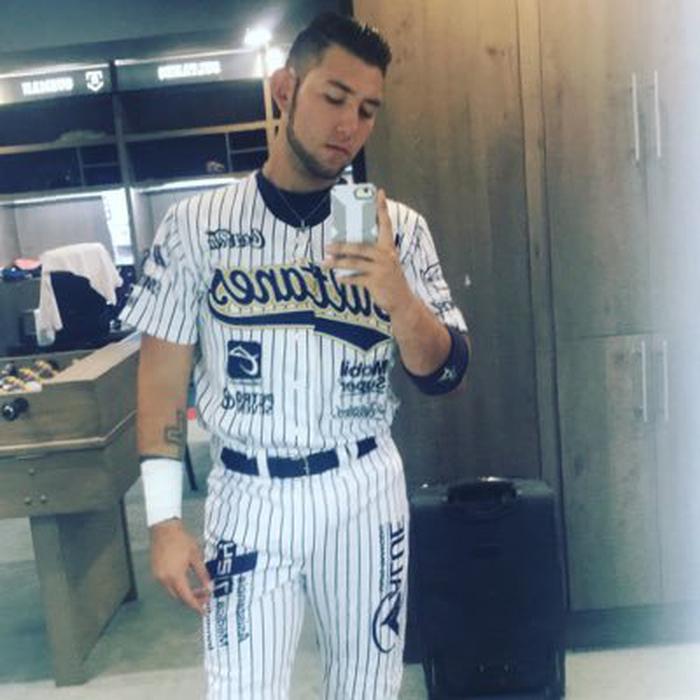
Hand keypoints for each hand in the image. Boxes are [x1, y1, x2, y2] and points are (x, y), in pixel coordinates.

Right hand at [150, 519, 211, 614]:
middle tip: (204, 596)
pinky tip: (186, 581)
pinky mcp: (155, 571)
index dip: (196, 605)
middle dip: (192, 599)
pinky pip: (167, 584)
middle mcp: (164, 579)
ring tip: (198, 589)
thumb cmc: (182, 540)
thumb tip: (209, 586)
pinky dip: (177, 586)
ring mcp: (158, 576)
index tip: (204, 610)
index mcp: (175, 576)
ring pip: (172, 591)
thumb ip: (203, 574)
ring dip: (184, 593)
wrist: (165, 528)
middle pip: (179, 596)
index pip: (187, 597)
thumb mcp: (196, 556)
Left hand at [323, 189, 412, 314]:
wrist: (402, 302)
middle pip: (360, 246)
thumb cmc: (391, 280)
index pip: (386, 223)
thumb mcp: (387, 263)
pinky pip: (356, 278)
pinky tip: (339, 278)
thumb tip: (352, 247)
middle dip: (341, 246)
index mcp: (389, 247)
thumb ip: (374, 253)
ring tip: (325, 263)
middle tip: (328, 246)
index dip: (382, 208)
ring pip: (354, 262)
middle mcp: (386, 255)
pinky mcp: (376, 282)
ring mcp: (381, 269)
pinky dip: (346, 278)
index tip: (379, 192)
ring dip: (337, 262)